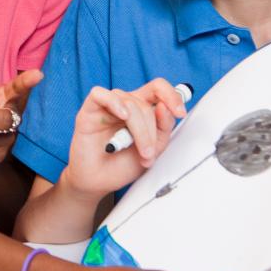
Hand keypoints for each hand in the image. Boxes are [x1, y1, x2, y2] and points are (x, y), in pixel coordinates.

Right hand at [61, 79, 188, 198]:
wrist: (100, 181)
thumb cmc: (123, 165)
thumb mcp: (154, 149)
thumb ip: (163, 127)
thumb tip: (164, 106)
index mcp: (142, 108)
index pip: (158, 89)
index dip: (172, 96)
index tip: (180, 113)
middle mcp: (125, 103)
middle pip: (145, 103)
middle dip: (151, 131)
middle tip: (149, 154)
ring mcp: (108, 106)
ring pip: (129, 103)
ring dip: (139, 129)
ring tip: (138, 152)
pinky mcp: (90, 110)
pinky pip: (100, 94)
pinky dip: (113, 103)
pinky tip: (121, 116)